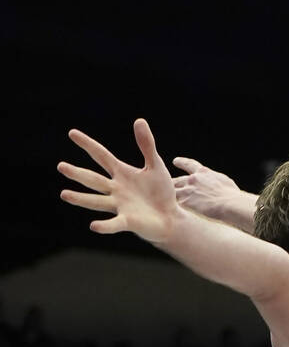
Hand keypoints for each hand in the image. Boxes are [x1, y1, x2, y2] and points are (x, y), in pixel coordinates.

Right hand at [58, 119, 178, 244]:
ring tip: (64, 194)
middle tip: (60, 166)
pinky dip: (105, 226)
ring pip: (96, 201)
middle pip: (93, 180)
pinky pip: (114, 224)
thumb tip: (139, 120)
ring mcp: (120, 206)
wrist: (171, 217)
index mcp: (122, 174)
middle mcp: (116, 189)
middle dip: (77, 173)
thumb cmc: (162, 193)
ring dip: (81, 199)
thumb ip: (147, 145)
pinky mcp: (128, 222)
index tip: (72, 133)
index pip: (101, 156)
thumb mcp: (155, 166)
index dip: (88, 144)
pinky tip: (94, 226)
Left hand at [172, 156, 242, 219]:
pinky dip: (170, 206)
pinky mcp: (185, 202)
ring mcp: (188, 190)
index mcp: (204, 173)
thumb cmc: (232, 195)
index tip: (176, 161)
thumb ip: (217, 182)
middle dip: (171, 183)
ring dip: (168, 196)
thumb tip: (219, 186)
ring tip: (162, 200)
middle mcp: (193, 179)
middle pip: (177, 180)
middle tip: (165, 185)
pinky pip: (174, 204)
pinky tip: (166, 210)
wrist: (229, 203)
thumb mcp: (225, 182)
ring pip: (173, 192)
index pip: (190, 164)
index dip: (182, 162)